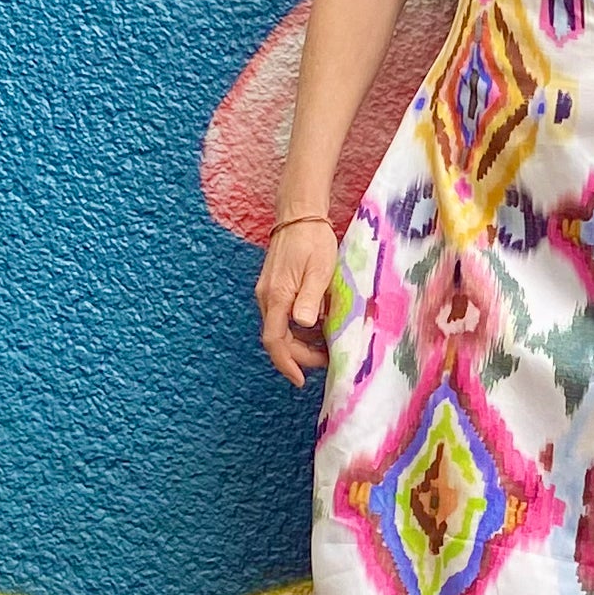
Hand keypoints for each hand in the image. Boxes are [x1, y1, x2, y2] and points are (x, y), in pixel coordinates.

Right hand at [254, 219, 337, 387]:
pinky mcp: (274, 287)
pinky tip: (318, 326)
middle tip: (327, 359)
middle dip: (300, 355)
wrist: (299, 214)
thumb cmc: (313, 240)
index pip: (275, 340)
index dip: (287, 363)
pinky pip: (282, 316)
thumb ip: (309, 298)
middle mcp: (267, 297)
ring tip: (326, 345)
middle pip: (277, 339)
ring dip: (300, 342)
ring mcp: (268, 292)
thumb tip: (303, 325)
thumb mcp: (319, 270)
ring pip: (280, 328)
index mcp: (277, 296)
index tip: (301, 379)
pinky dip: (298, 327)